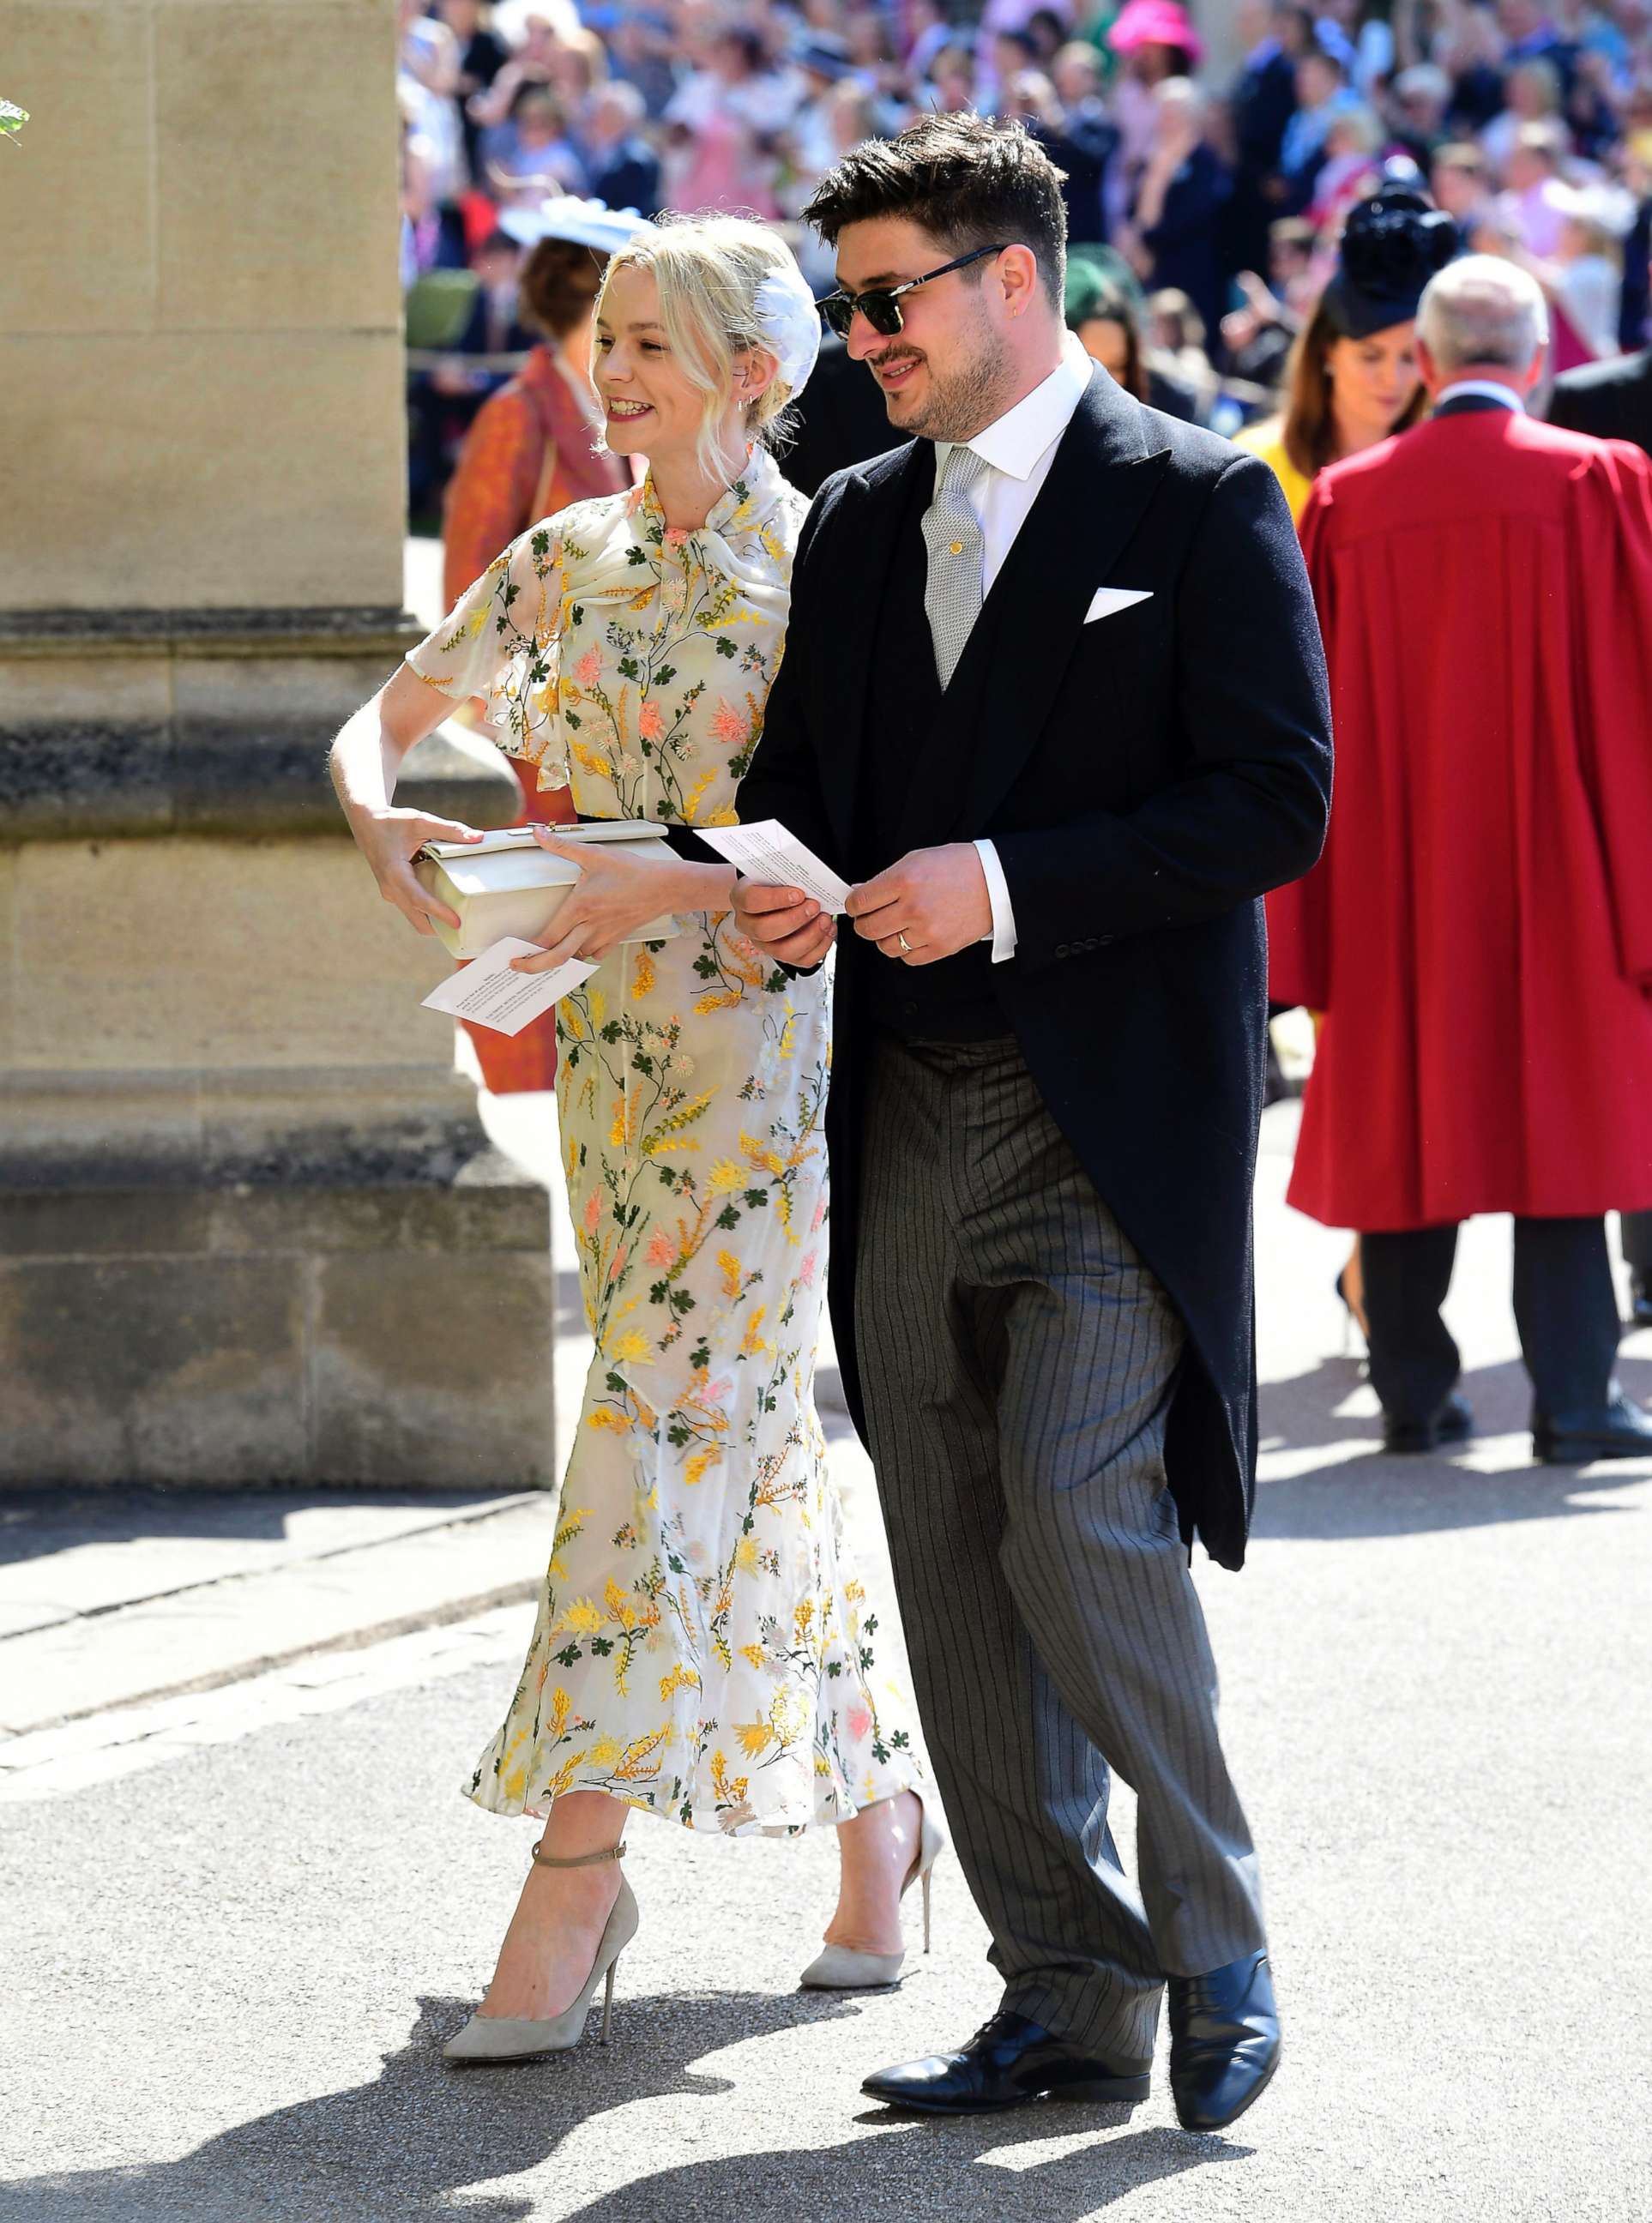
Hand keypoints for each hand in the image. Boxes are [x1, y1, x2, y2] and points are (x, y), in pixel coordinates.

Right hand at [351, 806, 482, 936]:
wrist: (366, 823)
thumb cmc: (392, 822)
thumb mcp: (421, 822)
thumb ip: (450, 830)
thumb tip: (478, 837)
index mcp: (394, 873)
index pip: (419, 900)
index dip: (439, 913)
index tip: (457, 923)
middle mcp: (390, 888)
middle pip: (417, 921)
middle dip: (439, 928)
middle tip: (464, 930)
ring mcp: (390, 894)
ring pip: (415, 918)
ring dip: (434, 921)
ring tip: (459, 919)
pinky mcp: (393, 893)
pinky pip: (412, 909)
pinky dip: (428, 912)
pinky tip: (446, 906)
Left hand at [509, 830, 688, 972]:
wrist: (664, 887)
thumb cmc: (631, 871)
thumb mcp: (593, 854)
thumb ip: (562, 846)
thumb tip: (538, 833)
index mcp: (580, 907)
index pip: (549, 937)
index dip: (529, 949)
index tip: (516, 952)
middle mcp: (590, 926)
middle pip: (558, 956)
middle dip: (535, 966)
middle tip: (519, 968)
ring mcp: (604, 935)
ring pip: (576, 957)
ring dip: (561, 958)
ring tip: (546, 957)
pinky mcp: (616, 938)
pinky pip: (595, 954)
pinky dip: (583, 955)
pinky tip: (578, 948)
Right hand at [730, 879, 835, 968]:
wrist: (770, 897)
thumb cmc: (773, 884)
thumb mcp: (773, 874)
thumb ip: (786, 877)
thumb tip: (809, 882)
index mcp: (741, 899)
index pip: (751, 902)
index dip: (775, 899)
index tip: (798, 893)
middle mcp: (748, 926)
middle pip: (765, 931)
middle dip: (794, 919)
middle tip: (814, 906)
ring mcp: (764, 944)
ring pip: (783, 951)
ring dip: (809, 936)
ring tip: (824, 920)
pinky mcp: (782, 956)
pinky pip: (801, 960)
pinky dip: (819, 947)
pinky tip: (828, 931)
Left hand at [845, 843, 991, 965]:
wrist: (995, 882)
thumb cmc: (957, 867)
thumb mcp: (916, 860)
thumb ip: (885, 879)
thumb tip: (858, 891)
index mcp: (904, 880)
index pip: (860, 902)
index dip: (852, 905)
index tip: (855, 906)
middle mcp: (913, 907)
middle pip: (868, 928)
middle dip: (863, 924)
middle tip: (869, 918)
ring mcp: (927, 931)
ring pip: (885, 946)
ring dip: (884, 938)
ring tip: (894, 926)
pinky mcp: (940, 947)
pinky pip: (907, 958)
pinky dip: (905, 950)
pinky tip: (911, 936)